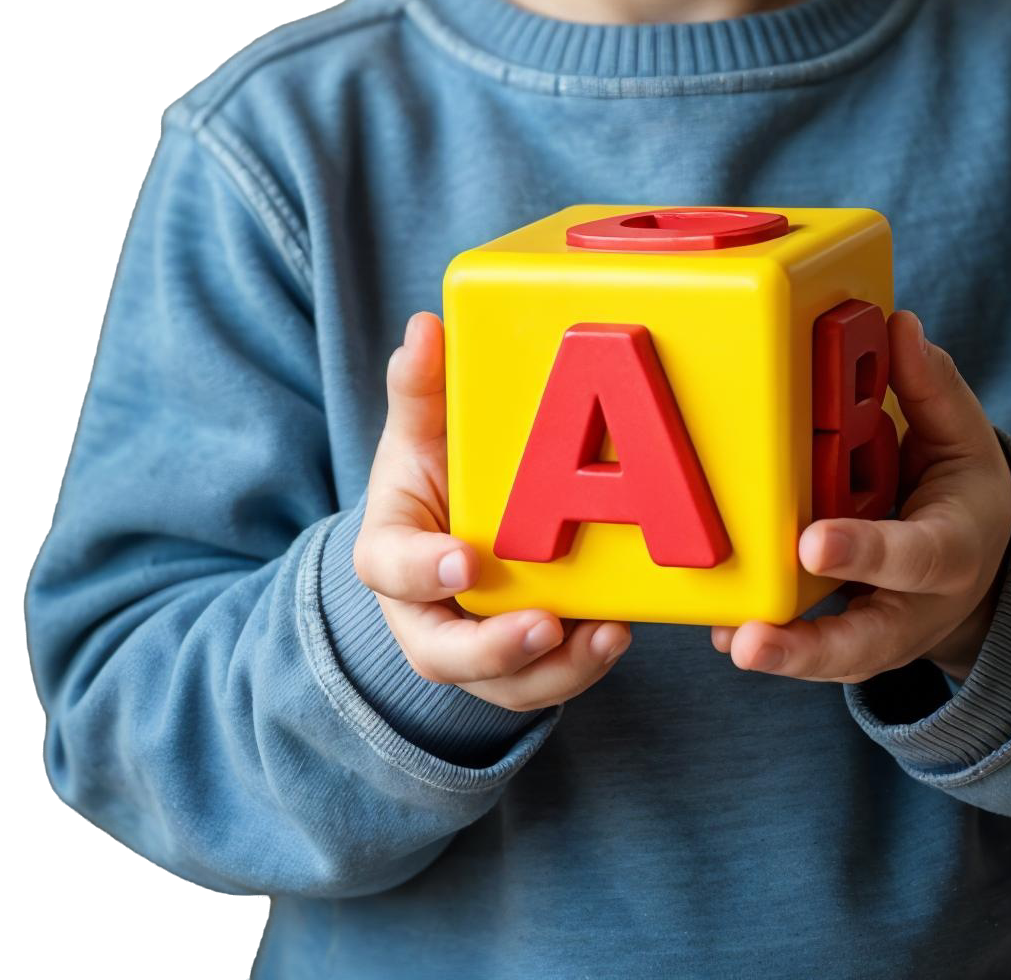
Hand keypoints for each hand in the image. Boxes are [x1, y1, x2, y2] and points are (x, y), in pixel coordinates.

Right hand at [353, 311, 633, 711]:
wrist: (453, 523)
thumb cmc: (433, 473)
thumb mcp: (421, 429)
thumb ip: (420, 386)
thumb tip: (423, 326)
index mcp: (393, 551)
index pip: (391, 570)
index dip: (423, 572)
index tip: (466, 561)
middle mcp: (427, 612)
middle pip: (444, 654)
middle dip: (494, 650)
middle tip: (542, 627)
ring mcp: (476, 643)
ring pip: (502, 683)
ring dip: (553, 671)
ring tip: (606, 637)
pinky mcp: (524, 657)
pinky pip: (546, 678)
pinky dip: (581, 665)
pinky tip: (618, 632)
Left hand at [711, 310, 1010, 685]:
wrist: (981, 564)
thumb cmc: (961, 491)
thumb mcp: (964, 437)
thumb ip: (932, 387)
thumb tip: (900, 327)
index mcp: (953, 549)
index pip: (914, 555)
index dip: (865, 552)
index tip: (812, 544)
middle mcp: (915, 604)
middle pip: (867, 640)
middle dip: (809, 645)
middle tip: (750, 639)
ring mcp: (878, 630)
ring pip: (832, 657)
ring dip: (780, 653)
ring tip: (727, 639)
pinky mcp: (844, 636)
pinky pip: (806, 646)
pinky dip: (767, 642)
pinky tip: (717, 627)